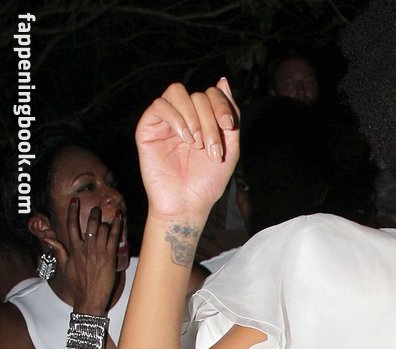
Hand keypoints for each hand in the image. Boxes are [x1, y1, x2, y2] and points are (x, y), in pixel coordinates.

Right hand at [44, 199, 122, 315]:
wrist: (89, 298)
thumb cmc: (77, 284)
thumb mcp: (64, 266)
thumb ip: (58, 250)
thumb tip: (47, 238)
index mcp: (73, 249)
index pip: (71, 225)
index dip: (72, 211)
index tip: (74, 200)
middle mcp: (85, 248)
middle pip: (89, 224)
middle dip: (93, 213)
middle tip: (96, 208)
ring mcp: (98, 252)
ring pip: (102, 229)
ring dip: (105, 221)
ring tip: (108, 216)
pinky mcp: (109, 257)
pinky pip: (114, 237)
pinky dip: (116, 226)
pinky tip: (119, 217)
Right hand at [136, 79, 239, 220]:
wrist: (187, 205)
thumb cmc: (207, 182)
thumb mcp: (230, 150)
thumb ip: (230, 117)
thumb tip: (223, 80)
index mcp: (203, 120)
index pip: (211, 94)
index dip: (221, 104)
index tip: (228, 126)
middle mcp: (184, 117)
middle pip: (197, 95)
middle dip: (209, 120)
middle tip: (211, 149)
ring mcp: (166, 121)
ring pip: (177, 92)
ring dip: (192, 117)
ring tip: (196, 144)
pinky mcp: (149, 128)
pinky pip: (160, 105)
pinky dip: (175, 118)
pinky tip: (184, 138)